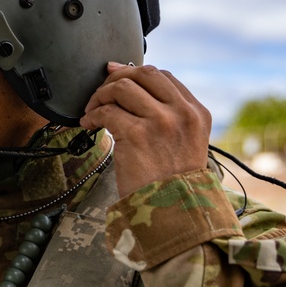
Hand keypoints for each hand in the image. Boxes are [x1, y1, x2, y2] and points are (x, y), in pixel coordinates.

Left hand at [80, 62, 211, 196]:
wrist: (174, 213)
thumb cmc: (173, 182)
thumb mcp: (187, 143)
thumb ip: (171, 117)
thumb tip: (133, 89)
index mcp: (196, 113)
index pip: (163, 77)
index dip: (135, 73)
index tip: (116, 77)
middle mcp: (181, 113)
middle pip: (142, 74)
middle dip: (115, 79)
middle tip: (101, 93)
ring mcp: (160, 122)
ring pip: (122, 88)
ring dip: (100, 96)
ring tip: (92, 110)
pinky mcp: (137, 135)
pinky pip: (107, 111)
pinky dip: (92, 115)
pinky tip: (89, 125)